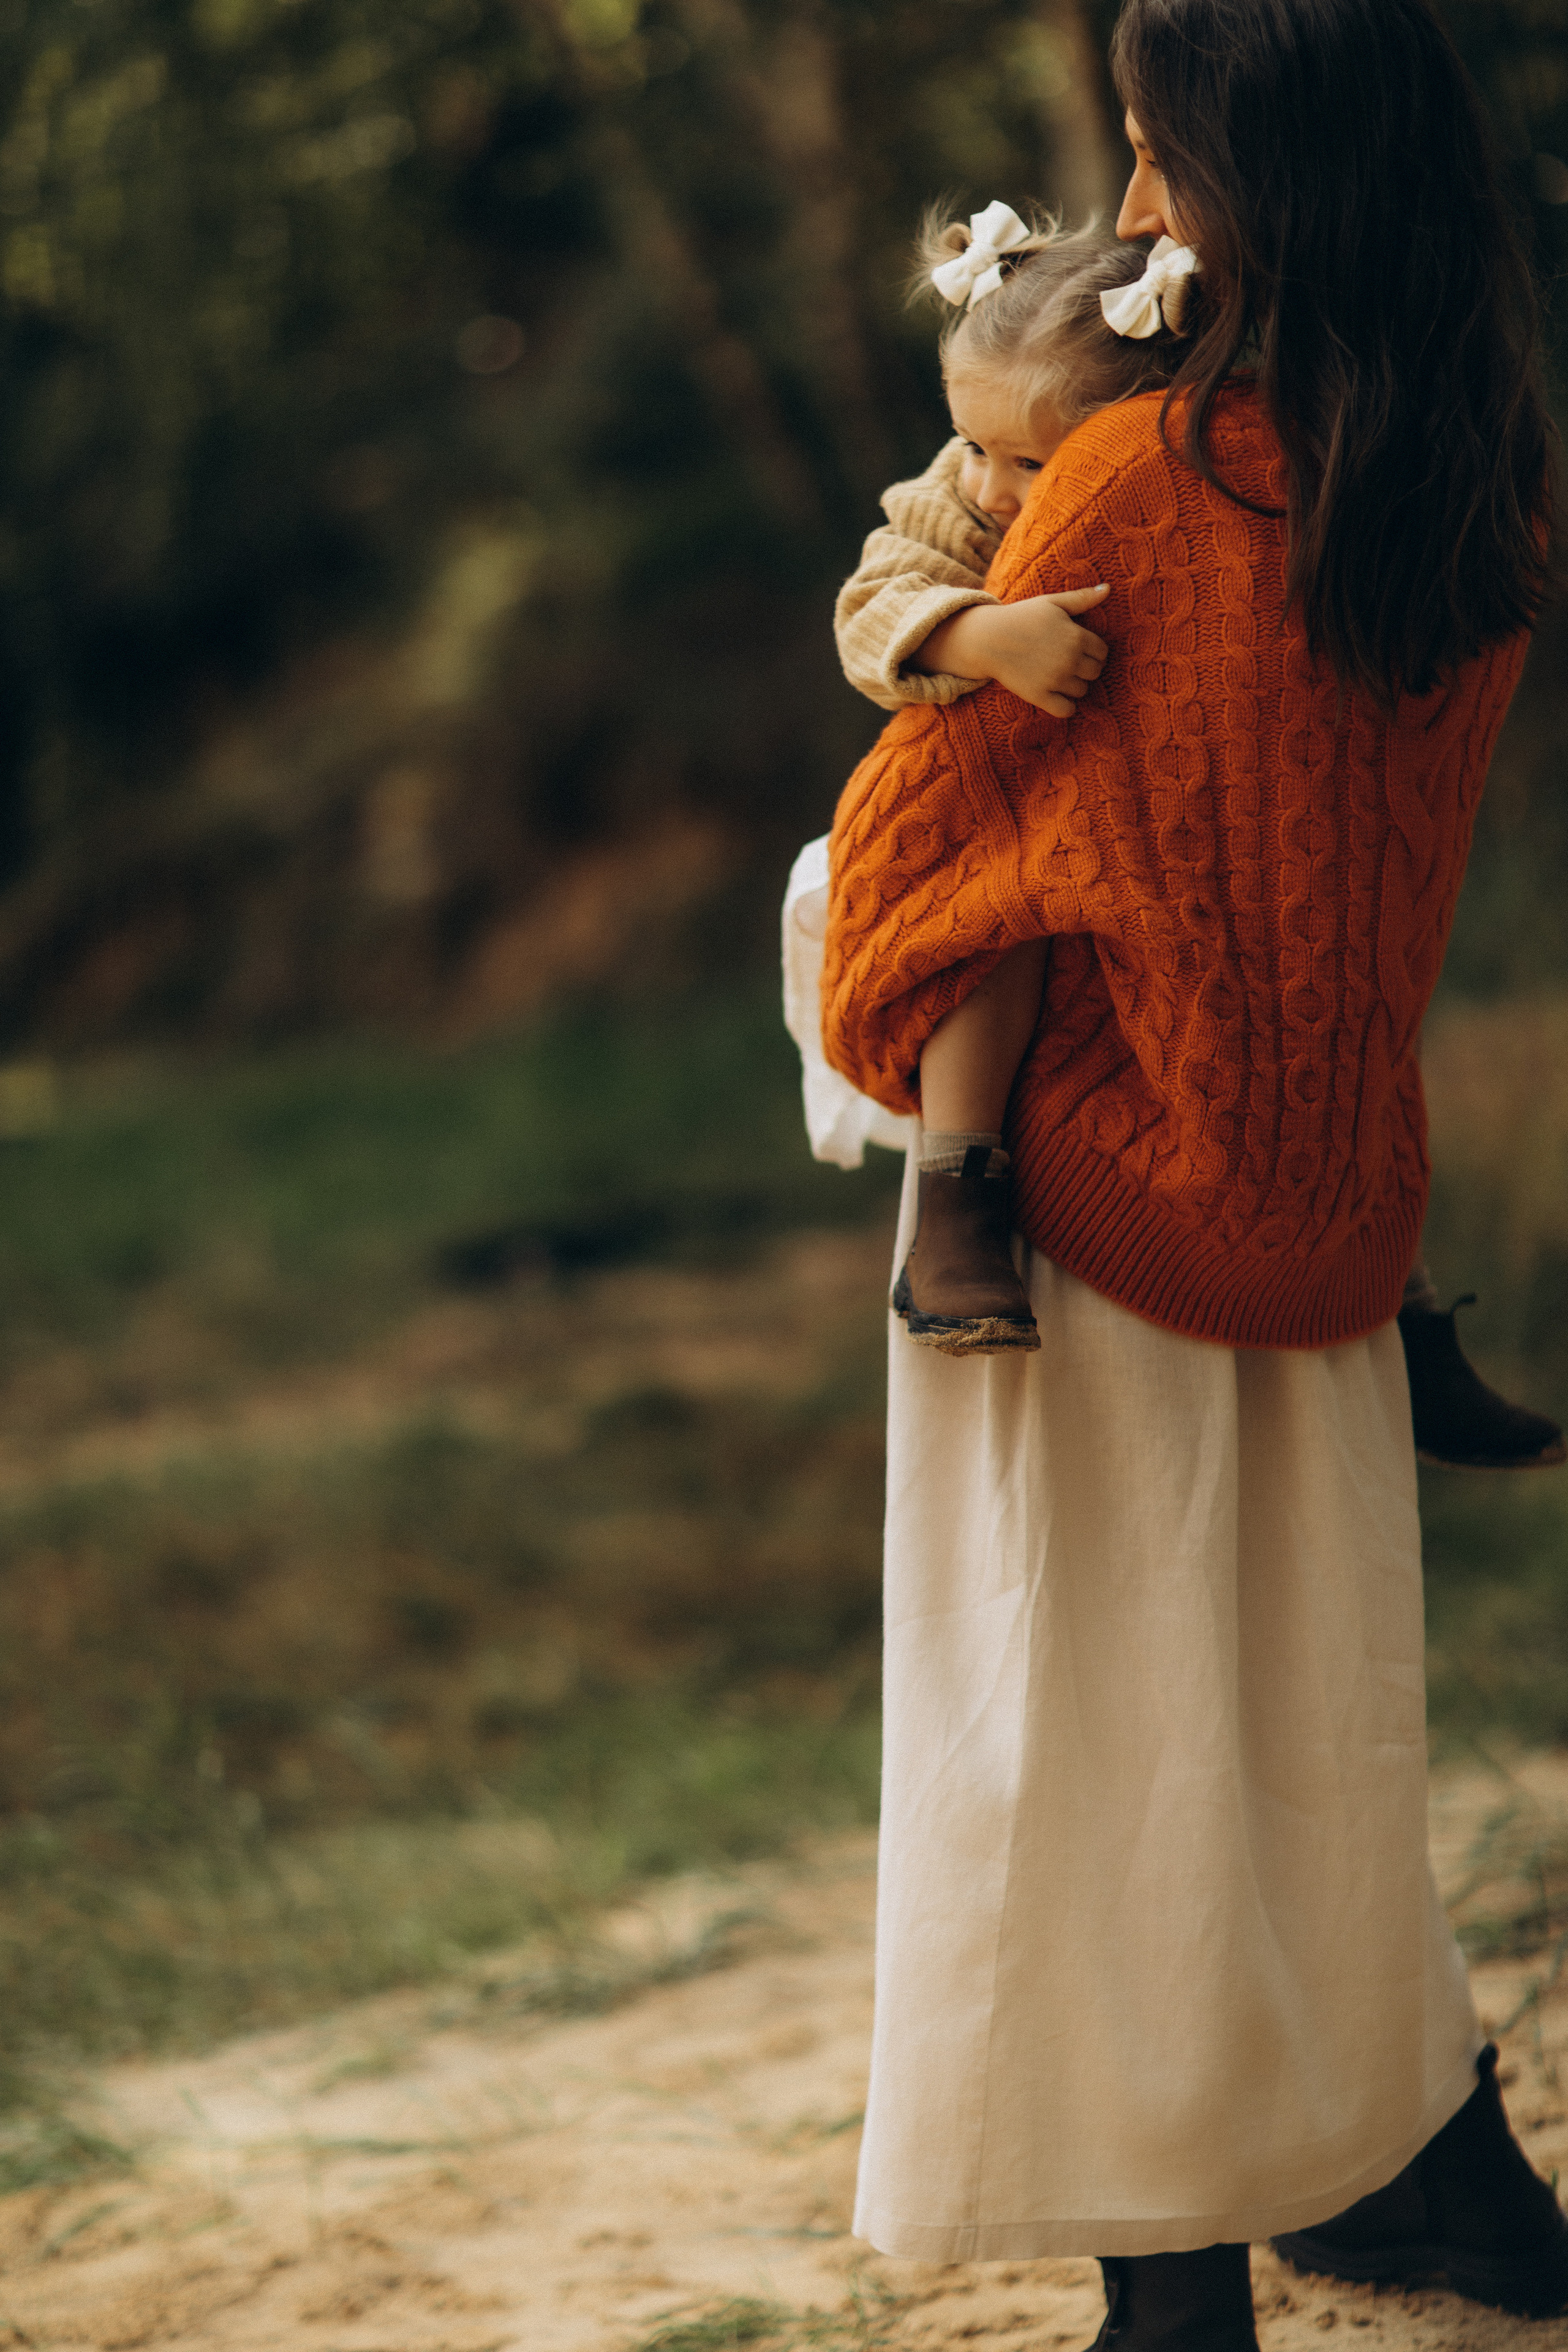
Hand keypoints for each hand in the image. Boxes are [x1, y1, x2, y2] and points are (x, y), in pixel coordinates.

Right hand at [916, 584, 1110, 716]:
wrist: (988, 639)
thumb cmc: (1021, 617)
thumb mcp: (1052, 602)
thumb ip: (1082, 598)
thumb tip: (1108, 589)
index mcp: (1076, 636)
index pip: (1102, 652)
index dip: (1094, 652)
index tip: (1080, 650)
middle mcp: (1069, 659)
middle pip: (1095, 673)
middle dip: (1086, 668)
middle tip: (1070, 663)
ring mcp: (1055, 680)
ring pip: (1082, 691)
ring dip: (1074, 685)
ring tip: (1060, 676)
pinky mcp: (1040, 696)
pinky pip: (1067, 710)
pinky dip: (1066, 706)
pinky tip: (1057, 696)